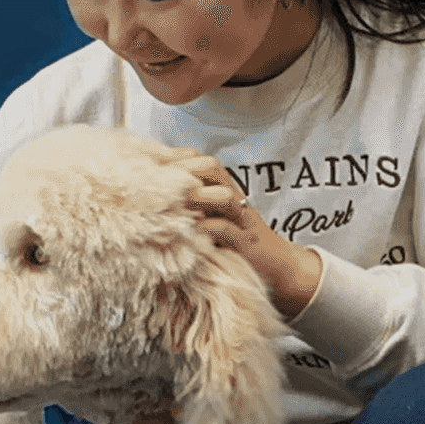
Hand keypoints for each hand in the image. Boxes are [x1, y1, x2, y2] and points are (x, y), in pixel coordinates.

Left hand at [164, 149, 322, 320]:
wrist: (277, 266)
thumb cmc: (237, 242)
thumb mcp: (212, 218)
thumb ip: (190, 205)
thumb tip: (152, 198)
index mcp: (223, 188)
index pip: (199, 160)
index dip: (175, 157)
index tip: (147, 164)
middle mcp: (234, 198)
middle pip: (210, 169)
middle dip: (182, 169)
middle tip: (155, 178)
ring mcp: (241, 219)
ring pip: (222, 195)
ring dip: (197, 195)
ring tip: (174, 200)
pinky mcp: (246, 243)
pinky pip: (228, 231)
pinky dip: (210, 228)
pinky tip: (192, 230)